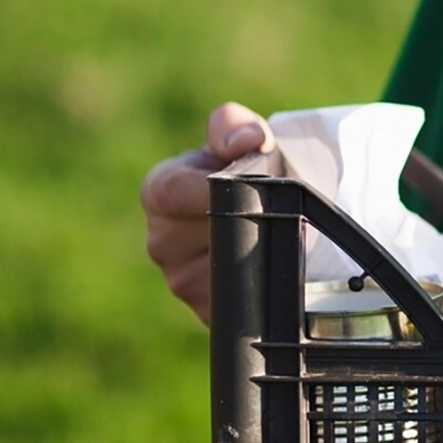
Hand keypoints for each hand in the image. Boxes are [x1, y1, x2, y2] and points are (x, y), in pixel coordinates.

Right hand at [141, 102, 272, 324]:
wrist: (274, 216)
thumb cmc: (252, 173)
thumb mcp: (244, 141)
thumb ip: (235, 128)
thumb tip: (245, 139)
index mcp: (161, 192)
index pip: (170, 191)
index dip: (207, 186)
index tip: (244, 183)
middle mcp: (162, 241)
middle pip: (209, 234)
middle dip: (249, 220)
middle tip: (279, 211)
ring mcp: (183, 283)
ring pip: (228, 268)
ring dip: (263, 252)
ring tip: (281, 235)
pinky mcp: (209, 315)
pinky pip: (242, 303)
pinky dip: (267, 286)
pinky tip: (278, 267)